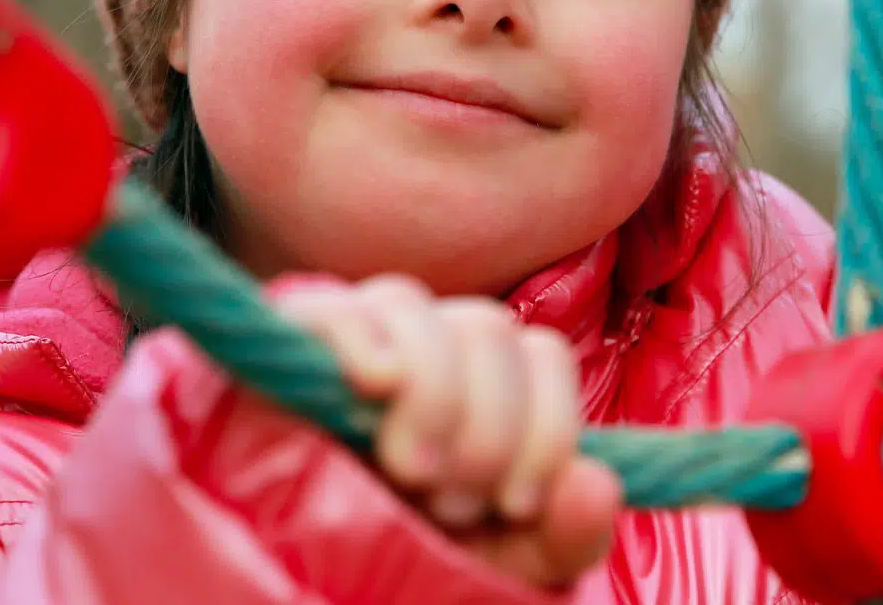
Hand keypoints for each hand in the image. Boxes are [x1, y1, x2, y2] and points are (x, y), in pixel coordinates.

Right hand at [278, 276, 622, 590]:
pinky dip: (358, 339)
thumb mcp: (498, 561)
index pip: (542, 352)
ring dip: (428, 399)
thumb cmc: (411, 557)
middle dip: (484, 432)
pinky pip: (330, 307)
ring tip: (409, 476)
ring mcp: (353, 337)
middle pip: (486, 328)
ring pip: (412, 305)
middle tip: (449, 504)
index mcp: (482, 380)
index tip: (515, 504)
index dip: (545, 429)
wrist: (309, 578)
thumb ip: (562, 537)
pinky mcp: (286, 347)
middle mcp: (422, 342)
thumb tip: (597, 485)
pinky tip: (374, 388)